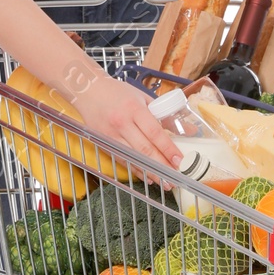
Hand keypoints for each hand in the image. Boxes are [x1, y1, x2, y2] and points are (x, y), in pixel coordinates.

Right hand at [68, 71, 182, 173]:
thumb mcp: (142, 97)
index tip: (180, 160)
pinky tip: (148, 178)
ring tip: (165, 183)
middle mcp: (122, 124)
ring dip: (151, 173)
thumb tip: (186, 130)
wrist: (87, 91)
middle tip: (176, 178)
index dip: (168, 149)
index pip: (154, 133)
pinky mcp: (104, 144)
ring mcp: (111, 135)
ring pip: (134, 158)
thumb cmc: (117, 93)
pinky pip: (123, 161)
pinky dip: (136, 171)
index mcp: (134, 109)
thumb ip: (161, 115)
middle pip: (145, 149)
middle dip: (162, 165)